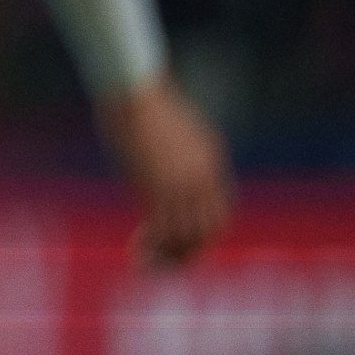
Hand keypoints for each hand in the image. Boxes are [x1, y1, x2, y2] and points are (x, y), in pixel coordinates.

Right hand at [98, 72, 231, 267]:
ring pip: (187, 235)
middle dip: (191, 251)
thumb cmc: (143, 101)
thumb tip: (162, 158)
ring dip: (169, 255)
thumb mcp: (173, 127)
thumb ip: (176, 149)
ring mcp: (181, 184)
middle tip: (167, 261)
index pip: (219, 209)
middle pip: (210, 229)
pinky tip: (135, 249)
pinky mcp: (157, 187)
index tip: (177, 239)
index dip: (202, 231)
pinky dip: (151, 246)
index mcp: (210, 162)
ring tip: (146, 261)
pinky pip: (161, 230)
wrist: (134, 93)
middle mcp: (202, 178)